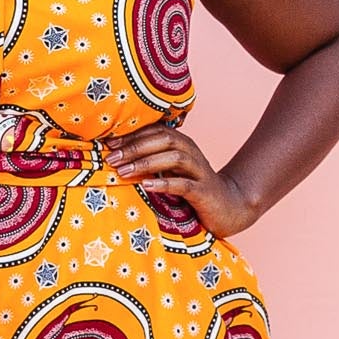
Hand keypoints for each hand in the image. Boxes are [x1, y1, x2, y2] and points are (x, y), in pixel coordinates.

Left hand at [104, 122, 255, 238]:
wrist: (229, 207)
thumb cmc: (193, 188)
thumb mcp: (172, 171)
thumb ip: (152, 162)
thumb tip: (118, 158)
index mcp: (182, 144)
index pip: (155, 131)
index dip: (132, 135)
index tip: (109, 144)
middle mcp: (191, 153)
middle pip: (163, 139)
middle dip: (135, 147)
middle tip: (112, 158)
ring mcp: (199, 171)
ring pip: (174, 157)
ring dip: (146, 163)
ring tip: (124, 172)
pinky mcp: (204, 191)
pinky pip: (184, 184)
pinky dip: (164, 183)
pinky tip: (147, 186)